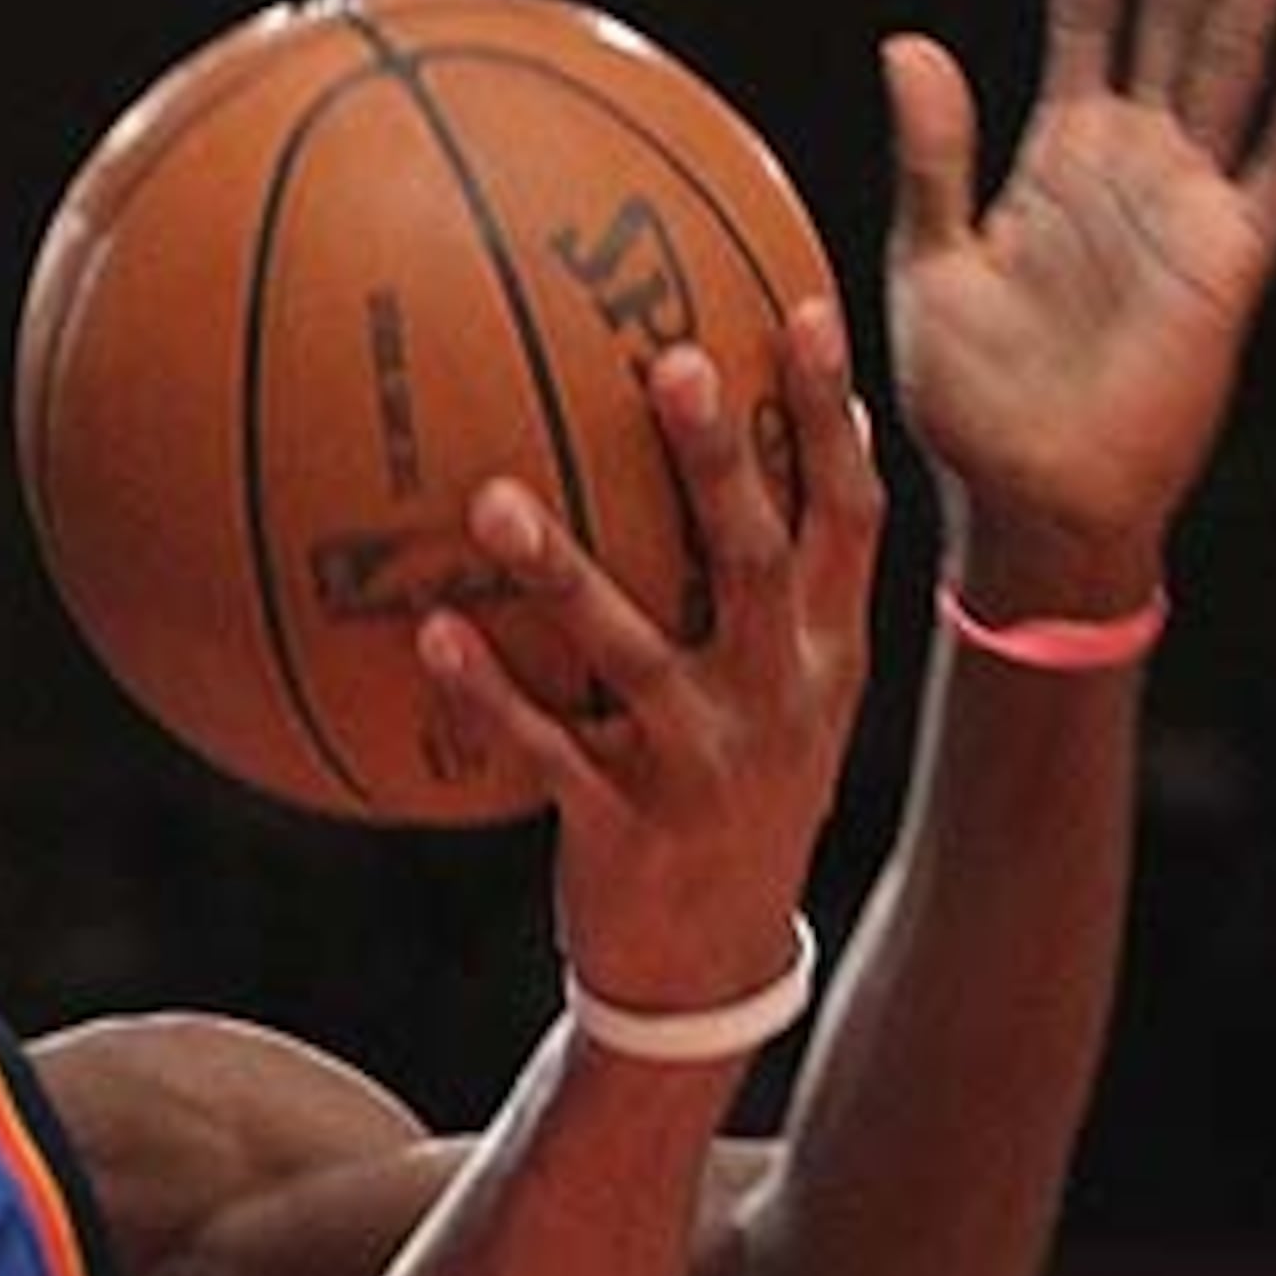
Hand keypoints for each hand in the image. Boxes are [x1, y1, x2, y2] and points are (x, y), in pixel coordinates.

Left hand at [420, 300, 885, 1012]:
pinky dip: (488, 693)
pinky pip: (546, 749)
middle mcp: (778, 698)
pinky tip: (428, 633)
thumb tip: (767, 445)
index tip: (797, 306)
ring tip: (494, 499)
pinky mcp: (624, 826)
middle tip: (669, 361)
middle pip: (755, 557)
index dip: (827, 414)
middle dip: (718, 459)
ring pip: (633, 652)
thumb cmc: (732, 796)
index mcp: (826, 655)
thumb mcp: (786, 700)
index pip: (846, 516)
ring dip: (564, 573)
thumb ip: (774, 591)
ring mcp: (703, 765)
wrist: (710, 969)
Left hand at [885, 0, 1275, 597]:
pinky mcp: (1229, 261)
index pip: (1084, 12)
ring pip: (1232, 63)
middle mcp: (1134, 159)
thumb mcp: (929, 268)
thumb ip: (932, 159)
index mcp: (1059, 150)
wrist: (1025, 503)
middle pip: (1174, 13)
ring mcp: (1188, 203)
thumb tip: (909, 46)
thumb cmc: (969, 400)